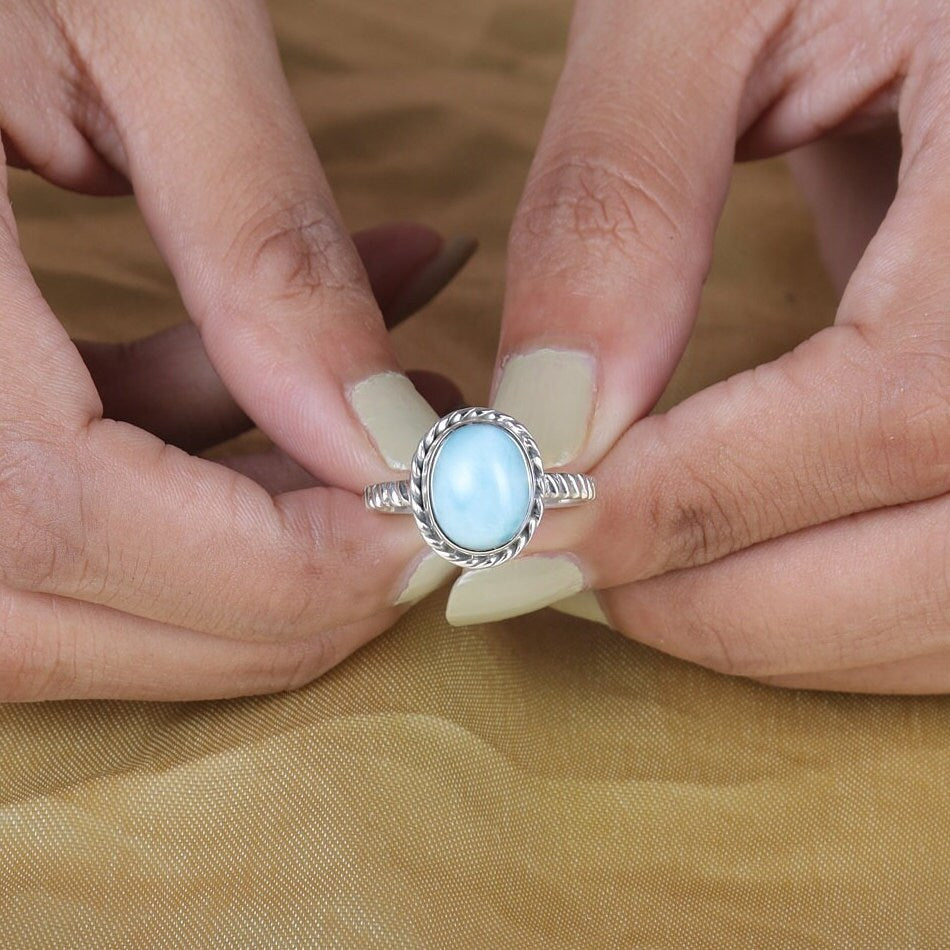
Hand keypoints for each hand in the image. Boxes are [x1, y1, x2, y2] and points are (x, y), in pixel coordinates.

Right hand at [0, 0, 473, 700]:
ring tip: (377, 432)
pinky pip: (45, 495)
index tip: (433, 523)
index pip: (63, 520)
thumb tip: (382, 432)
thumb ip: (261, 239)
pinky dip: (177, 461)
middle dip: (276, 592)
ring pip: (53, 591)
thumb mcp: (131, 25)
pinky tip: (280, 378)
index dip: (274, 563)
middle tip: (422, 511)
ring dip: (245, 544)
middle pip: (57, 609)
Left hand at [445, 0, 949, 693]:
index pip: (897, 412)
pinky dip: (843, 609)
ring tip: (634, 583)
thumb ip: (623, 199)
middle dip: (729, 603)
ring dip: (783, 631)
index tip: (528, 526)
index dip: (698, 500)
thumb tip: (545, 412)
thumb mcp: (722, 4)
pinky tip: (738, 568)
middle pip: (946, 564)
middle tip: (563, 577)